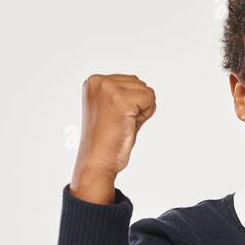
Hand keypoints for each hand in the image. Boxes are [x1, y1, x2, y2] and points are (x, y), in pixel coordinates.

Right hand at [70, 73, 156, 202]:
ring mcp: (109, 89)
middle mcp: (99, 81)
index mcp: (94, 82)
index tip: (115, 118)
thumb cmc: (106, 141)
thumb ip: (124, 94)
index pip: (130, 81)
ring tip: (123, 124)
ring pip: (146, 91)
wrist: (97, 162)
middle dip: (137, 105)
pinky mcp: (121, 100)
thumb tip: (144, 86)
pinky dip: (146, 115)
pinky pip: (150, 99)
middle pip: (139, 83)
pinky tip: (129, 125)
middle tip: (120, 123)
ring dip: (141, 111)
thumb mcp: (112, 109)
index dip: (131, 104)